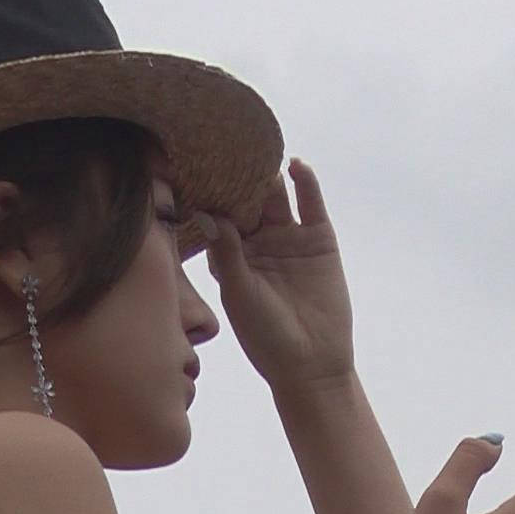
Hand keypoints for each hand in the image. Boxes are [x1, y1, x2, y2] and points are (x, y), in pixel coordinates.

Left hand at [199, 161, 353, 398]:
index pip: (219, 217)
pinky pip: (311, 203)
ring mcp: (289, 238)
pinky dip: (306, 182)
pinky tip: (296, 166)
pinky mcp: (319, 239)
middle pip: (247, 200)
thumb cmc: (266, 337)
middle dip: (238, 178)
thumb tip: (207, 213)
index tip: (196, 168)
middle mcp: (259, 243)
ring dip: (269, 176)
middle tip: (227, 149)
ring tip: (259, 153)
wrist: (312, 364)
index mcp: (232, 257)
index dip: (211, 195)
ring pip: (276, 197)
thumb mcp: (239, 293)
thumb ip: (226, 253)